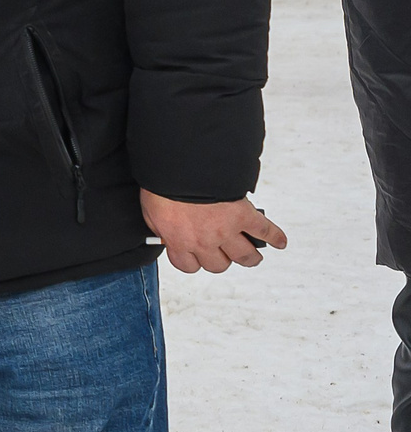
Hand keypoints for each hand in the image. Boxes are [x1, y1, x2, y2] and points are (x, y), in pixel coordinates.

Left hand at [141, 191, 287, 272]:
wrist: (180, 166)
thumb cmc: (163, 185)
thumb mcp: (151, 212)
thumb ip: (160, 228)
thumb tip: (165, 235)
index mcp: (180, 241)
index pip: (189, 265)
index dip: (193, 260)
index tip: (195, 255)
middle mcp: (205, 241)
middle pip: (218, 265)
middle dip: (220, 259)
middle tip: (223, 254)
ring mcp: (226, 230)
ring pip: (245, 256)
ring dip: (250, 257)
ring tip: (253, 255)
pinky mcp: (244, 216)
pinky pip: (265, 231)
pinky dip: (275, 237)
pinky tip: (279, 242)